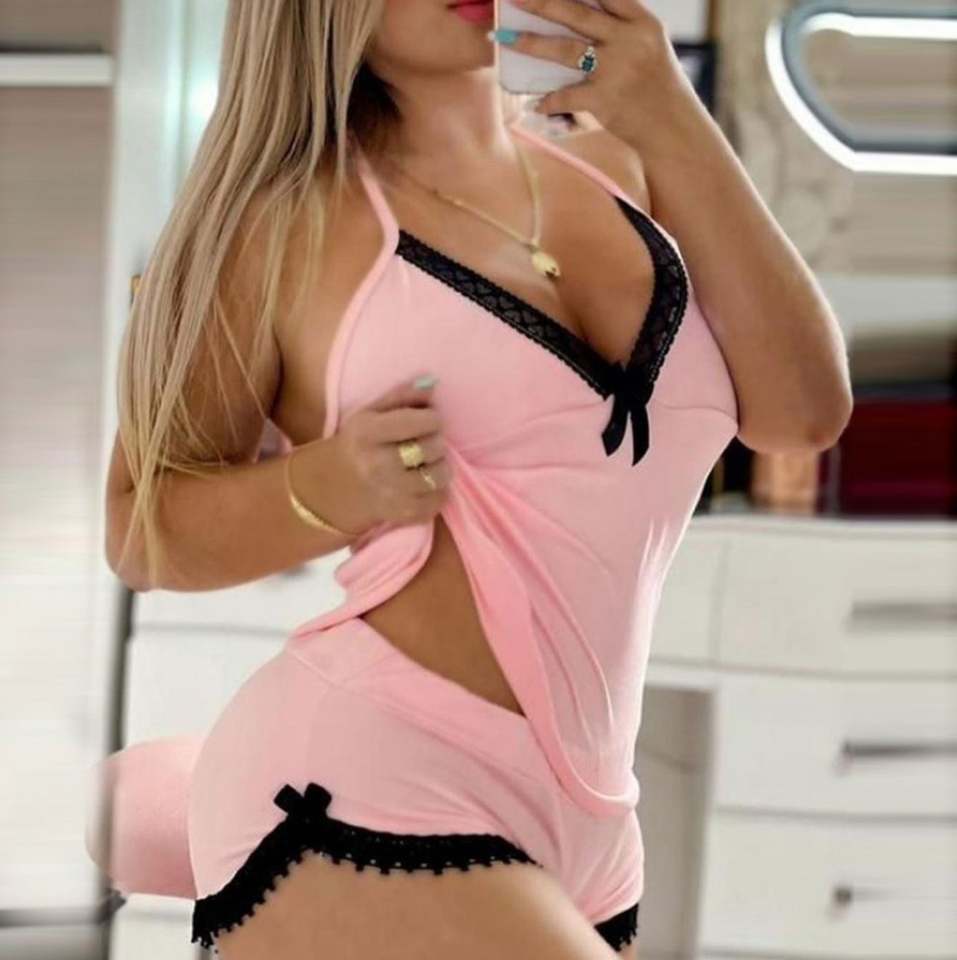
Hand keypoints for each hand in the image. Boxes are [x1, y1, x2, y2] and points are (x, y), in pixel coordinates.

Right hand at [332, 377, 452, 529]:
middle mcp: (377, 464)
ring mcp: (389, 493)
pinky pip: (438, 501)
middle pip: (433, 448)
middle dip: (436, 442)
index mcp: (368, 433)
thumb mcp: (371, 413)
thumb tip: (432, 383)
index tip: (426, 421)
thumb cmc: (359, 443)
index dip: (432, 419)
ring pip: (440, 476)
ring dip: (439, 467)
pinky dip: (438, 492)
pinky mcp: (400, 515)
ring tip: (426, 464)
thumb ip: (402, 395)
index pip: (423, 421)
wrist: (333, 488)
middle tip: (425, 444)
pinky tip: (423, 485)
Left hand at [494, 0, 693, 144]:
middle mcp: (629, 41)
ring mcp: (616, 70)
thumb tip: (574, 15)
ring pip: (564, 50)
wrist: (672, 127)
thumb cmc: (656, 85)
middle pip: (577, 14)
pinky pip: (566, 96)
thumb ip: (620, 26)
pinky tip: (536, 103)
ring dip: (530, 43)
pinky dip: (549, 100)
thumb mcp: (649, 45)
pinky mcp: (604, 100)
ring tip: (503, 39)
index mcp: (642, 22)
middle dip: (542, 3)